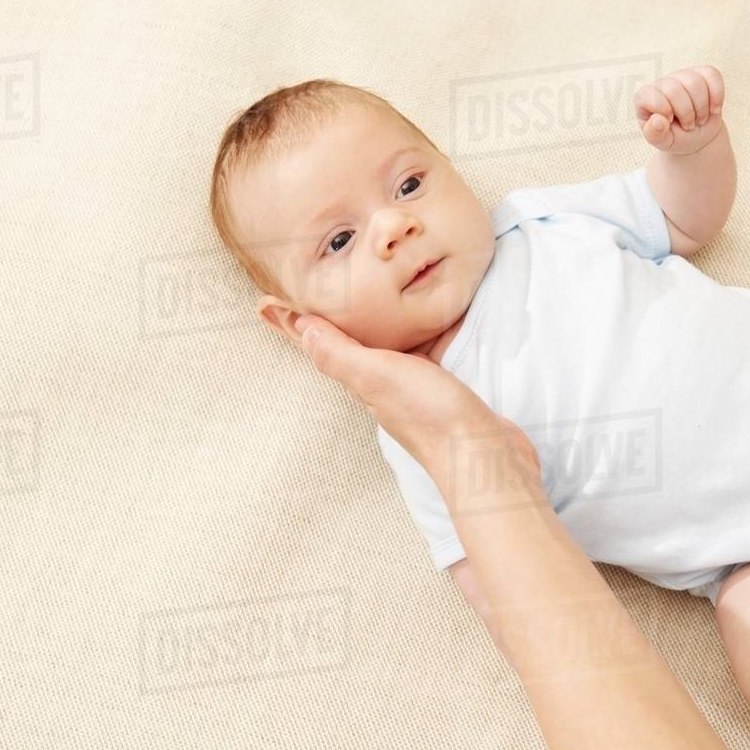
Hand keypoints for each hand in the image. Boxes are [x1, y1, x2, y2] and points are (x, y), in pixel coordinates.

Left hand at [293, 314, 539, 483]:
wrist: (484, 456)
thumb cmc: (430, 416)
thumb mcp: (378, 378)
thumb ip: (340, 355)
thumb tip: (301, 328)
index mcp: (362, 380)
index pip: (320, 347)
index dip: (292, 326)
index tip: (264, 304)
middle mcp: (382, 384)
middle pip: (346, 344)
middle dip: (324, 321)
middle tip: (304, 294)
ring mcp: (413, 386)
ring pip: (384, 345)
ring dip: (371, 322)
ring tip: (363, 294)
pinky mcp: (444, 386)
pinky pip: (424, 349)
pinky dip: (420, 329)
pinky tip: (431, 315)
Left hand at [633, 65, 725, 155]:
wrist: (697, 136)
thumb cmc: (675, 137)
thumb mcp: (663, 142)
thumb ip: (655, 135)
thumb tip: (658, 120)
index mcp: (645, 97)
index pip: (652, 96)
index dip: (665, 111)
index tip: (671, 122)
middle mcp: (663, 83)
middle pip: (675, 89)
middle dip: (686, 113)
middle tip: (689, 126)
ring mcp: (683, 75)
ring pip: (695, 82)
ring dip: (702, 107)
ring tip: (699, 119)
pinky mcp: (703, 73)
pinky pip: (712, 75)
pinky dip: (717, 95)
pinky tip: (714, 109)